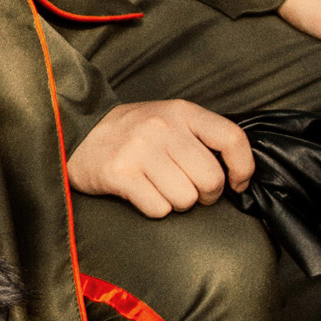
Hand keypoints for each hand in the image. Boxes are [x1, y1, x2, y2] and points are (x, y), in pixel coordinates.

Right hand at [67, 100, 253, 218]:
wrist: (76, 131)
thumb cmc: (132, 133)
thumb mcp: (168, 119)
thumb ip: (200, 137)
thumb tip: (236, 174)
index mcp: (181, 112)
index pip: (232, 139)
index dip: (243, 168)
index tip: (236, 184)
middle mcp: (162, 127)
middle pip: (210, 179)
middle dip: (204, 195)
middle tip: (189, 190)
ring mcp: (140, 149)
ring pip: (185, 199)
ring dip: (176, 203)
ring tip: (159, 188)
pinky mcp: (120, 173)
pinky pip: (158, 209)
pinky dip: (154, 208)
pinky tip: (141, 193)